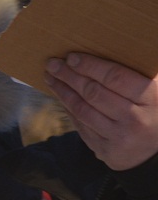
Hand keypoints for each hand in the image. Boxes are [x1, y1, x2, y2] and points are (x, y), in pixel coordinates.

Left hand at [44, 52, 157, 170]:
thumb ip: (139, 73)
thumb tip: (109, 48)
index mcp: (153, 99)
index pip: (115, 77)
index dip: (90, 66)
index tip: (71, 57)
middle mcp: (135, 120)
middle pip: (93, 93)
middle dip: (69, 76)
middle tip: (53, 63)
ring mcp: (120, 138)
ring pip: (83, 110)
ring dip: (63, 91)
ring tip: (51, 77)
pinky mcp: (107, 151)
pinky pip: (82, 126)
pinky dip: (70, 109)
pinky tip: (61, 96)